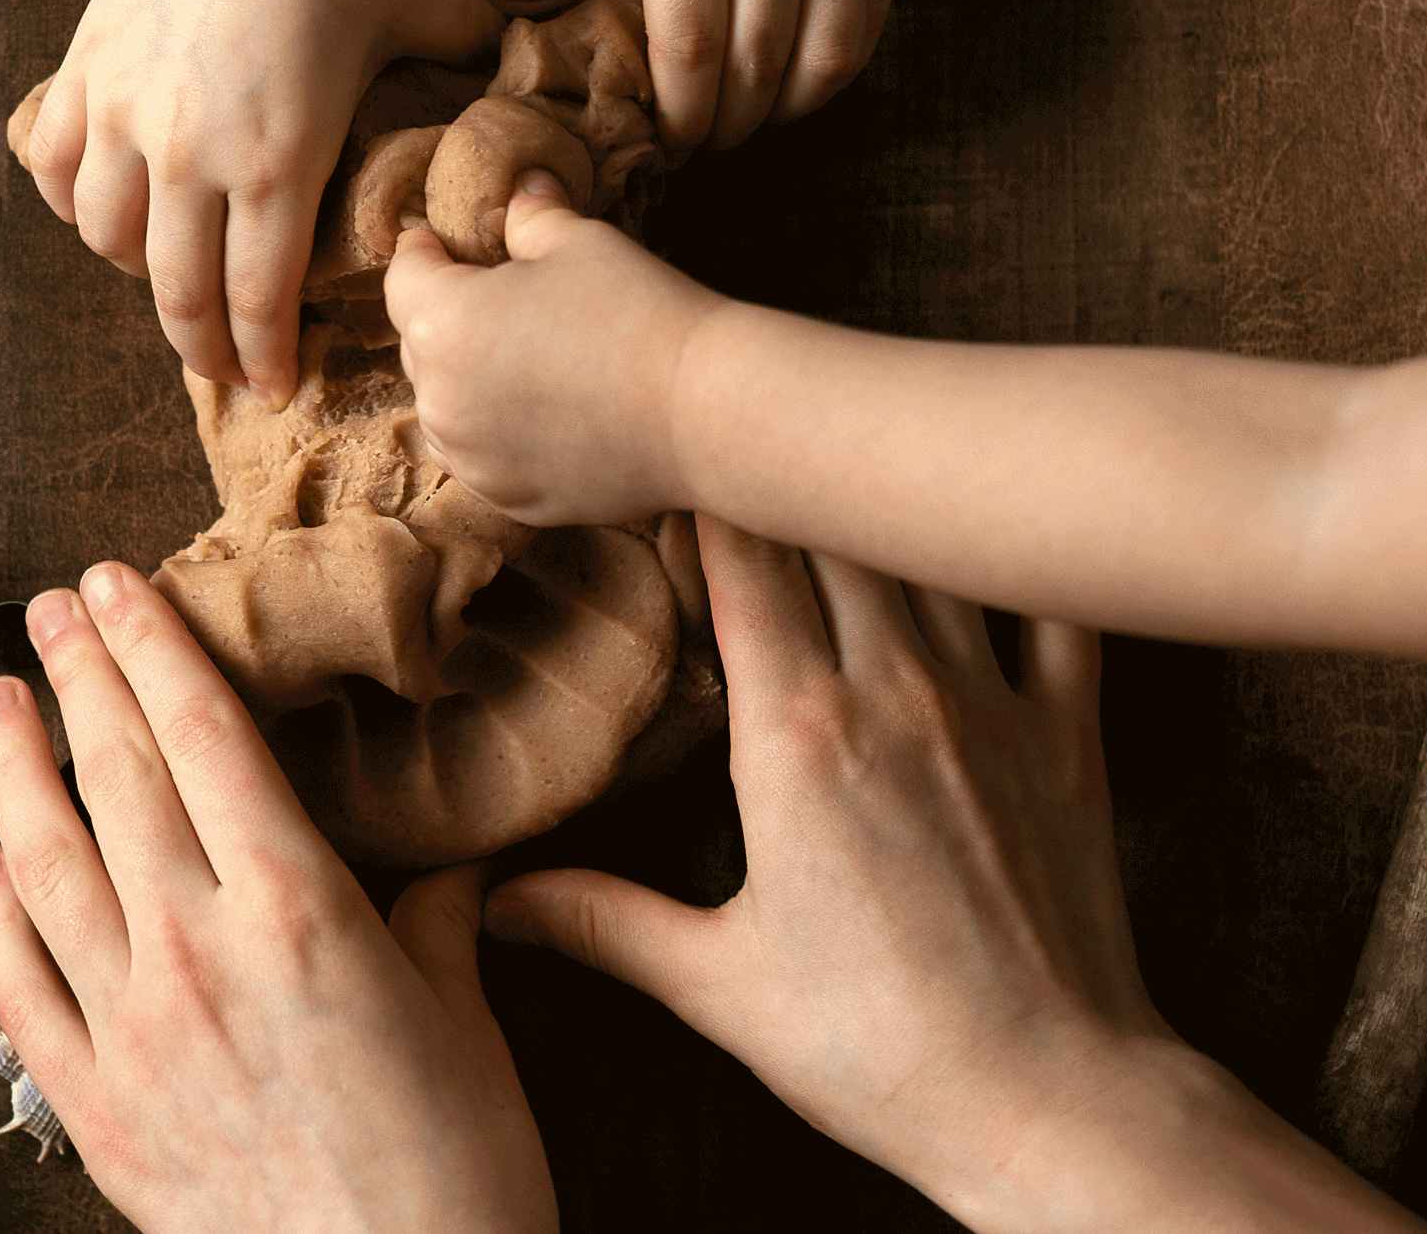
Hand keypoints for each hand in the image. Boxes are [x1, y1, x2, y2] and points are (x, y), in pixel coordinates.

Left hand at [0, 562, 555, 1233]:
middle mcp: (197, 953)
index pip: (202, 737)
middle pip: (117, 779)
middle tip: (48, 609)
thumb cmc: (455, 1170)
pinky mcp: (95, 1109)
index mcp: (296, 910)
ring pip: (46, 867)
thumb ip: (437, 922)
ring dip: (11, 772)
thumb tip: (446, 872)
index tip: (115, 586)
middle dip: (78, 678)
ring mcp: (131, 1031)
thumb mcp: (463, 1019)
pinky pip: (23, 989)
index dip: (153, 647)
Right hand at [18, 0, 498, 404]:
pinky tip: (104, 210)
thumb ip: (472, 72)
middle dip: (203, 350)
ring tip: (172, 285)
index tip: (274, 388)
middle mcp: (187, 156)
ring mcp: (123, 116)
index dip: (266, 358)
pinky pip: (56, 170)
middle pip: (179, 295)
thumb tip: (513, 103)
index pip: (260, 300)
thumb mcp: (433, 12)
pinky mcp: (83, 75)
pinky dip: (75, 204)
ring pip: (109, 242)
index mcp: (276, 161)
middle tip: (222, 371)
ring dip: (141, 277)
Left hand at [384, 171, 719, 524]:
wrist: (702, 412)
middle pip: (420, 344)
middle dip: (448, 315)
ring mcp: (470, 457)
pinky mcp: (507, 497)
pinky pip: (479, 457)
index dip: (422, 250)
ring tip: (519, 358)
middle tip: (496, 296)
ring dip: (466, 380)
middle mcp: (439, 398)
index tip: (439, 239)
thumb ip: (531, 214)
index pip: (403, 276)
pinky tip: (540, 413)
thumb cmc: (636, 312)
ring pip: (444, 407)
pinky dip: (494, 434)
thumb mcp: (578, 241)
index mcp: (441, 322)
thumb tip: (521, 188)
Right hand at [488, 518, 1158, 1216]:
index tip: (671, 478)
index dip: (701, 499)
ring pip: (929, 547)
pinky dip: (1015, 559)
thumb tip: (495, 902)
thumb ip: (599, 921)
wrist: (1050, 1100)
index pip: (741, 557)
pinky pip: (1051, 605)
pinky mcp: (1067, 735)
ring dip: (880, 504)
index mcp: (794, 733)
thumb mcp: (716, 984)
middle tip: (743, 462)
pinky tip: (990, 535)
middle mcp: (893, 690)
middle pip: (830, 524)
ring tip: (844, 471)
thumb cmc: (877, 1048)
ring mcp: (990, 703)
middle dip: (780, 480)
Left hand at [502, 0, 904, 153]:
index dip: (678, 113)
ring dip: (784, 109)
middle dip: (725, 124)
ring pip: (822, 54)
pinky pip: (873, 14)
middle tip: (699, 146)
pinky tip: (806, 82)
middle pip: (754, 64)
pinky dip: (838, 67)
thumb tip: (525, 0)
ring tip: (750, 123)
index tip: (663, 140)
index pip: (688, 48)